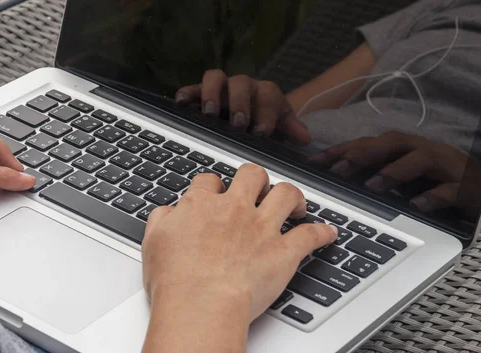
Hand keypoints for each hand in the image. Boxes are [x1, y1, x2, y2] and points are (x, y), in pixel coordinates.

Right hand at [142, 164, 336, 319]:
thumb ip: (162, 219)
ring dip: (292, 196)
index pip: (210, 180)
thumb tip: (168, 212)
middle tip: (257, 189)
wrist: (200, 305)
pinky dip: (322, 232)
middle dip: (255, 178)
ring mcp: (262, 228)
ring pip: (286, 194)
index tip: (216, 194)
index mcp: (202, 204)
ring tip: (294, 203)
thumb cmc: (175, 280)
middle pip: (252, 175)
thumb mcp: (153, 241)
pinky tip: (327, 232)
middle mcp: (235, 209)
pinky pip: (311, 235)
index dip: (214, 185)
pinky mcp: (283, 252)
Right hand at [176, 70, 310, 143]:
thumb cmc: (265, 123)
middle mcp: (243, 85)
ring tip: (209, 113)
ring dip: (212, 93)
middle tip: (238, 124)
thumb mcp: (280, 127)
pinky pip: (192, 88)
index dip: (266, 112)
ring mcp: (220, 87)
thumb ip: (291, 130)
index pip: (268, 95)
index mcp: (265, 93)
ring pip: (215, 77)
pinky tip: (181, 104)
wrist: (248, 117)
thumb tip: (304, 138)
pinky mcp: (200, 93)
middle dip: (240, 103)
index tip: (261, 131)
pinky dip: (186, 93)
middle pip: (241, 82)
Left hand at [309, 131, 470, 212]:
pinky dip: (434, 195)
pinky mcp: (466, 186)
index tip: (314, 161)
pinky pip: (450, 189)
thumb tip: (338, 179)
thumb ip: (374, 174)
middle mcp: (422, 152)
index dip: (341, 150)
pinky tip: (418, 204)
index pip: (367, 144)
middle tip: (337, 169)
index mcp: (404, 150)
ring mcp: (445, 167)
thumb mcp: (402, 176)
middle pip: (390, 145)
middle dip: (362, 154)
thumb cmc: (438, 181)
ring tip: (372, 185)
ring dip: (394, 171)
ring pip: (419, 160)